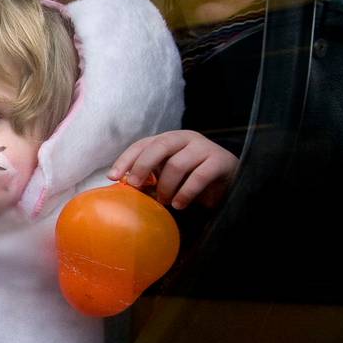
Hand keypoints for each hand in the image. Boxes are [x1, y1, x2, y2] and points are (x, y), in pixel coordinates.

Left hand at [108, 130, 237, 209]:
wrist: (230, 181)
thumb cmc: (192, 179)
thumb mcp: (168, 176)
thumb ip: (150, 177)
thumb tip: (124, 186)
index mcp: (169, 140)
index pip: (143, 144)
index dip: (126, 159)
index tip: (112, 176)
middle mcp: (186, 138)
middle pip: (159, 146)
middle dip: (142, 167)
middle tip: (134, 186)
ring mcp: (204, 148)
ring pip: (177, 164)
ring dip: (166, 186)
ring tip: (164, 201)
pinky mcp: (220, 161)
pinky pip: (198, 177)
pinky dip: (185, 193)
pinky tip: (179, 204)